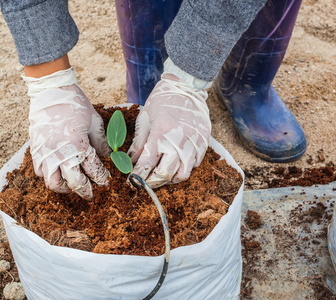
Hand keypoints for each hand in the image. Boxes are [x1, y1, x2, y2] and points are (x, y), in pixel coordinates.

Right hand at [24, 67, 109, 198]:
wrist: (50, 90)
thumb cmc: (74, 104)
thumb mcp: (94, 121)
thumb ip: (101, 141)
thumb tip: (109, 156)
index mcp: (78, 145)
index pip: (93, 171)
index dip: (101, 179)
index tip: (105, 182)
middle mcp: (61, 153)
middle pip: (74, 183)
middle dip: (85, 191)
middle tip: (90, 193)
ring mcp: (45, 153)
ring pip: (53, 183)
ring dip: (65, 187)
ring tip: (72, 185)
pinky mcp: (35, 150)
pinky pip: (40, 173)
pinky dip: (49, 176)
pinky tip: (57, 172)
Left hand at [128, 58, 211, 187]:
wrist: (186, 86)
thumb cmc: (162, 100)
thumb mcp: (145, 118)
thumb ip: (139, 142)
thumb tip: (131, 161)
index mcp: (161, 133)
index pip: (147, 163)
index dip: (137, 176)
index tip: (131, 182)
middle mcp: (178, 141)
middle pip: (164, 174)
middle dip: (152, 182)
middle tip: (144, 183)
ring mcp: (193, 143)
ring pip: (182, 174)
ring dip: (169, 179)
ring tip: (161, 176)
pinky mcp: (203, 142)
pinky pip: (195, 165)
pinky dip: (183, 169)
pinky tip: (175, 164)